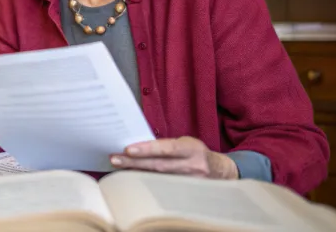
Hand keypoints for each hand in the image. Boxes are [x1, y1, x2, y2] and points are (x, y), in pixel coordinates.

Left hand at [110, 136, 238, 179]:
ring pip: (158, 178)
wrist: (220, 171)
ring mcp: (189, 182)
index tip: (128, 149)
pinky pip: (162, 187)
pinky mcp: (186, 193)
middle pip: (158, 166)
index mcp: (191, 149)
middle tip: (115, 159)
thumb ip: (167, 145)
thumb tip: (138, 145)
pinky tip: (132, 178)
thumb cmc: (196, 153)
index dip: (147, 149)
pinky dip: (146, 182)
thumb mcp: (186, 143)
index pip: (166, 149)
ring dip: (136, 172)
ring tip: (119, 167)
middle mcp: (191, 166)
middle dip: (134, 163)